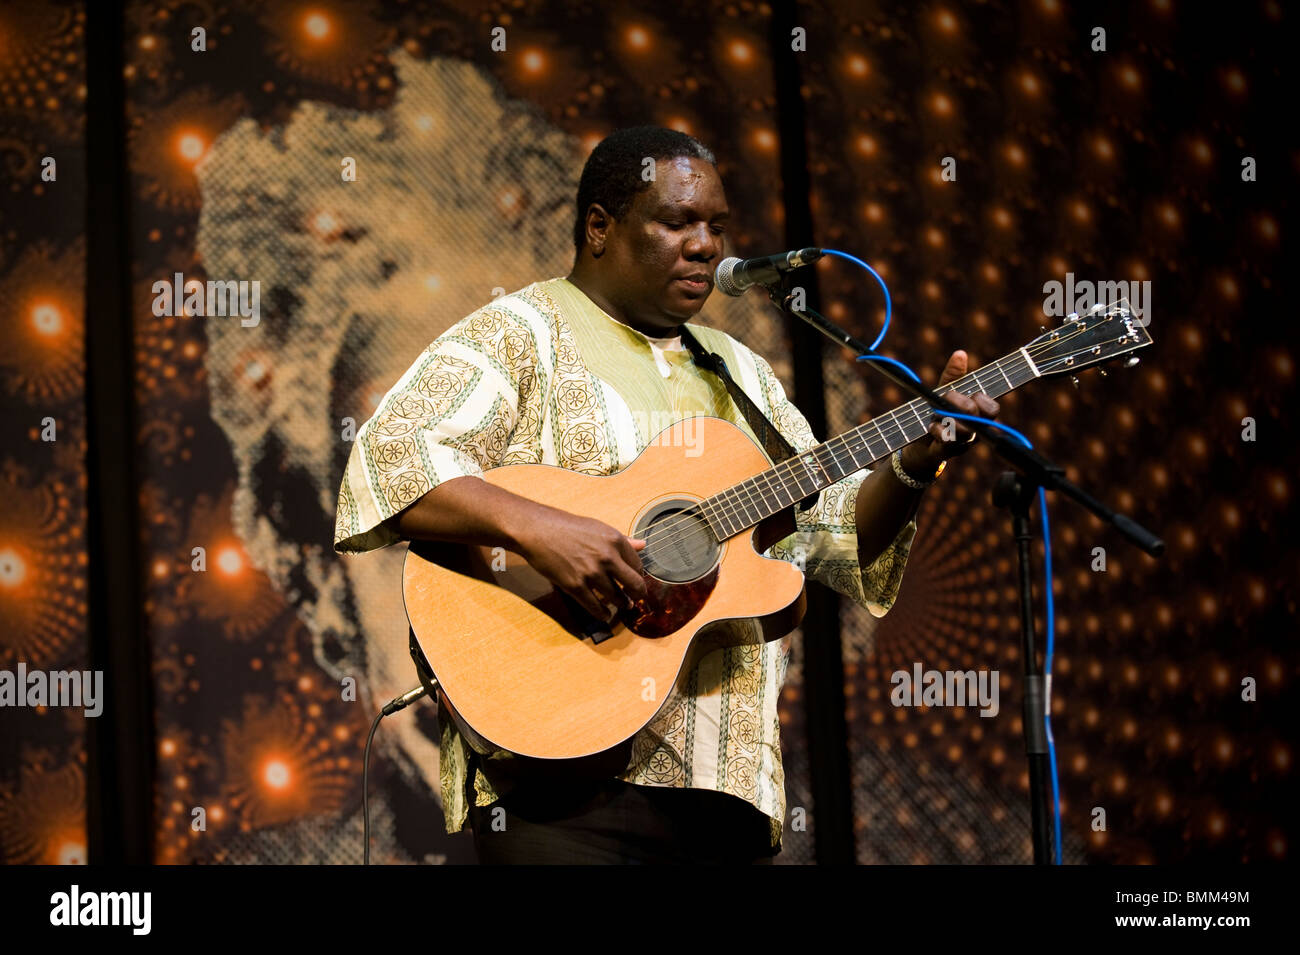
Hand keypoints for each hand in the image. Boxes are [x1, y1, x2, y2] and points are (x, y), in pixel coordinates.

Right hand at [514, 505, 647, 621]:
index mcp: (615, 540)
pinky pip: (595, 607)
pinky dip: (602, 614)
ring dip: (621, 605)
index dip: (638, 575)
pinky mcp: (575, 586)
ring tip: (622, 605)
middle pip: (634, 585)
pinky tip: (605, 614)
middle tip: (636, 598)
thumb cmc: (566, 526)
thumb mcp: (598, 528)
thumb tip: (642, 545)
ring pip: (617, 598)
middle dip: (637, 595)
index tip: (635, 580)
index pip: (638, 565)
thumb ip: (622, 539)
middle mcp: (607, 557)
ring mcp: (591, 573)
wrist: (537, 530)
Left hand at [898, 350, 998, 478]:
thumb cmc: (937, 416)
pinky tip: (931, 426)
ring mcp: (962, 443)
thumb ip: (953, 376)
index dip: (983, 400)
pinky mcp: (946, 452)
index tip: (970, 394)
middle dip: (961, 403)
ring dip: (948, 417)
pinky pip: (947, 441)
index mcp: (977, 416)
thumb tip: (960, 353)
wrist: (919, 445)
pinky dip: (938, 430)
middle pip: (979, 417)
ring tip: (936, 413)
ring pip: (966, 431)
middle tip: (946, 398)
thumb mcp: (942, 393)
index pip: (992, 409)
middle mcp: (974, 431)